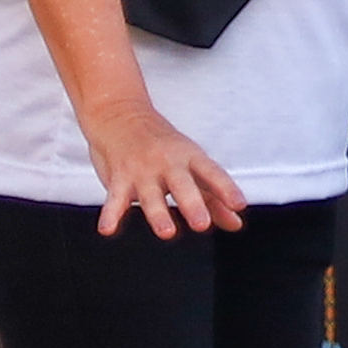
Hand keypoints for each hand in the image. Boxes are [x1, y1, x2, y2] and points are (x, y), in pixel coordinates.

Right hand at [75, 98, 245, 240]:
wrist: (119, 115)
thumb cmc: (162, 146)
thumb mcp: (191, 165)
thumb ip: (214, 197)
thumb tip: (235, 223)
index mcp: (190, 158)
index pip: (212, 173)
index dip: (227, 188)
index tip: (239, 204)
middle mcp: (168, 164)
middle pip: (182, 185)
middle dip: (192, 205)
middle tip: (202, 224)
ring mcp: (142, 171)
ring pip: (150, 195)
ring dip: (158, 214)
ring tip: (167, 232)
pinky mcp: (118, 177)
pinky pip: (114, 198)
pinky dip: (110, 214)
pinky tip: (108, 229)